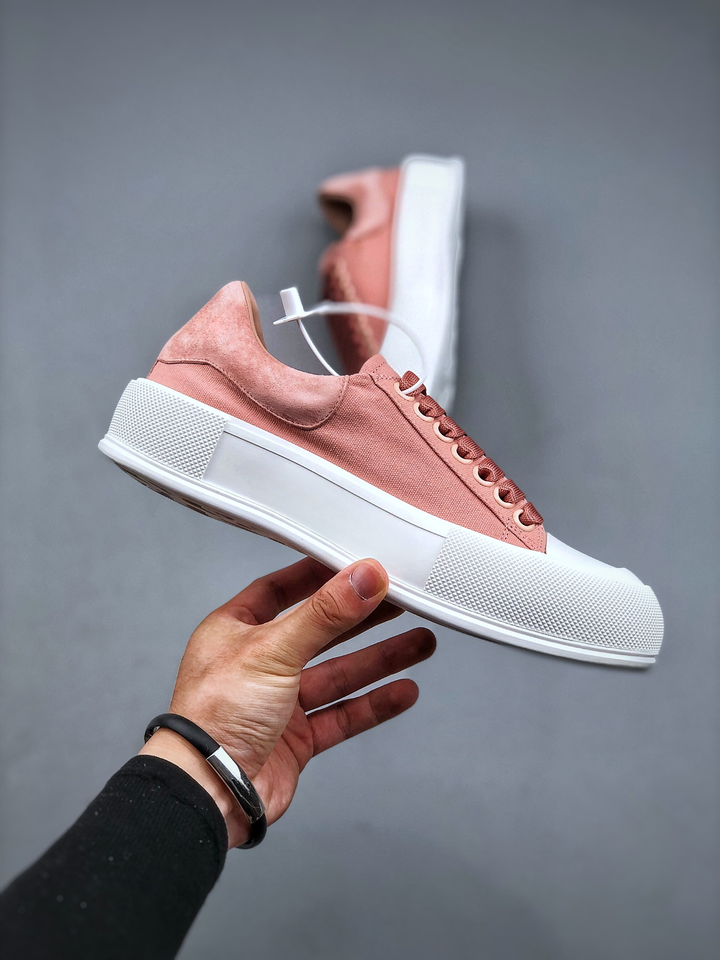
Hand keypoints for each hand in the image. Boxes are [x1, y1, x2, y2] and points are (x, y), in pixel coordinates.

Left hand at [141, 557, 435, 846]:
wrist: (209, 792)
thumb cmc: (215, 717)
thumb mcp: (274, 650)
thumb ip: (325, 614)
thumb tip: (364, 577)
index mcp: (236, 631)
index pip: (280, 590)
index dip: (318, 576)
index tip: (354, 564)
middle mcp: (257, 665)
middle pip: (319, 632)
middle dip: (362, 618)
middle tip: (400, 601)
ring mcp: (278, 704)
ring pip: (338, 674)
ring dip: (379, 659)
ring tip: (420, 642)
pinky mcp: (296, 739)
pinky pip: (343, 715)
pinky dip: (374, 703)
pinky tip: (403, 690)